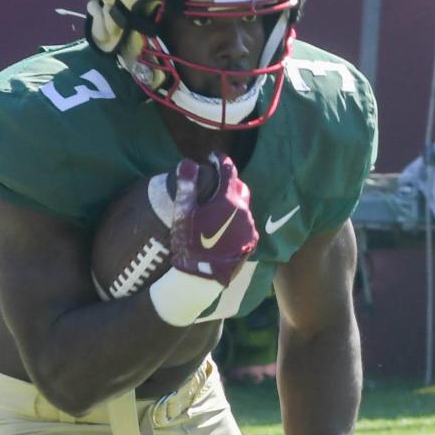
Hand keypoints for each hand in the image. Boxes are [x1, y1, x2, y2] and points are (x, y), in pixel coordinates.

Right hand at [171, 153, 257, 284]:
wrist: (202, 278)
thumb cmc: (190, 244)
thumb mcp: (183, 214)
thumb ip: (186, 186)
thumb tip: (187, 161)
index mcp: (228, 200)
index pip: (228, 170)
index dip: (221, 160)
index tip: (213, 155)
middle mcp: (244, 212)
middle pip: (239, 187)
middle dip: (229, 180)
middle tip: (215, 179)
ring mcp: (249, 228)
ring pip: (244, 206)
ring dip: (233, 201)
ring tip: (218, 204)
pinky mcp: (251, 243)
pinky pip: (246, 224)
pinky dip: (237, 219)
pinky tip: (225, 224)